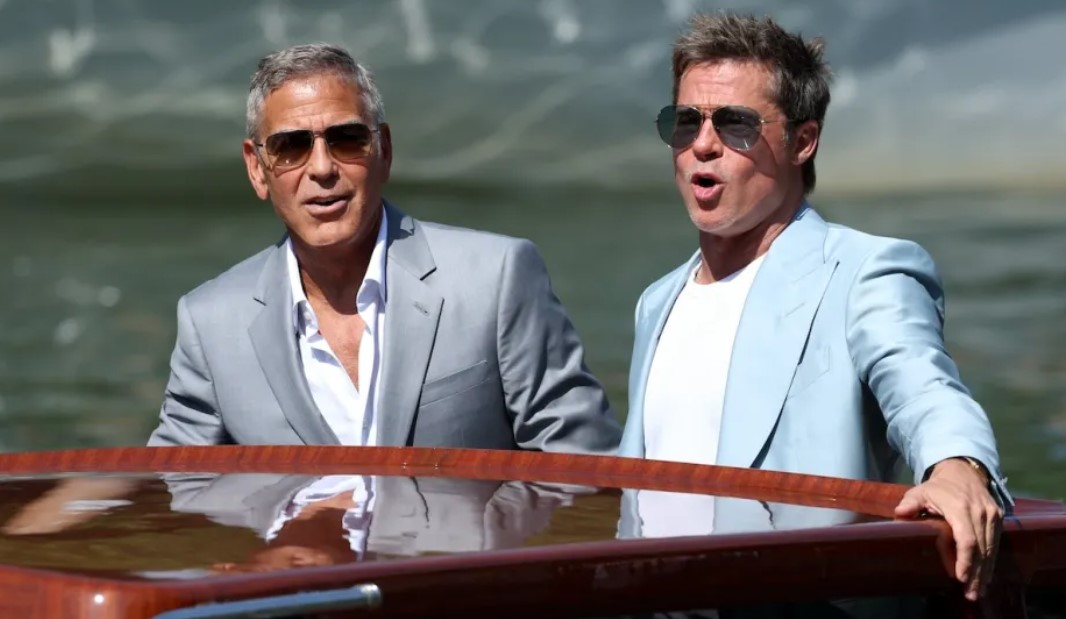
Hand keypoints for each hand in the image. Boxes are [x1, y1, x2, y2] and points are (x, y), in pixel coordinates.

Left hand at [894, 458, 1002, 600]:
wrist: (963, 471)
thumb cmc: (938, 487)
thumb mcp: (920, 491)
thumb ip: (910, 502)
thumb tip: (899, 513)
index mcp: (960, 507)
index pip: (966, 538)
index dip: (965, 559)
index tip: (961, 577)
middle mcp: (980, 511)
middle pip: (981, 548)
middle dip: (976, 573)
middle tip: (971, 594)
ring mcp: (992, 515)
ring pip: (991, 548)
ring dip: (985, 571)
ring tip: (978, 591)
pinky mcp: (998, 518)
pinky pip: (996, 543)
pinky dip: (991, 561)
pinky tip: (986, 576)